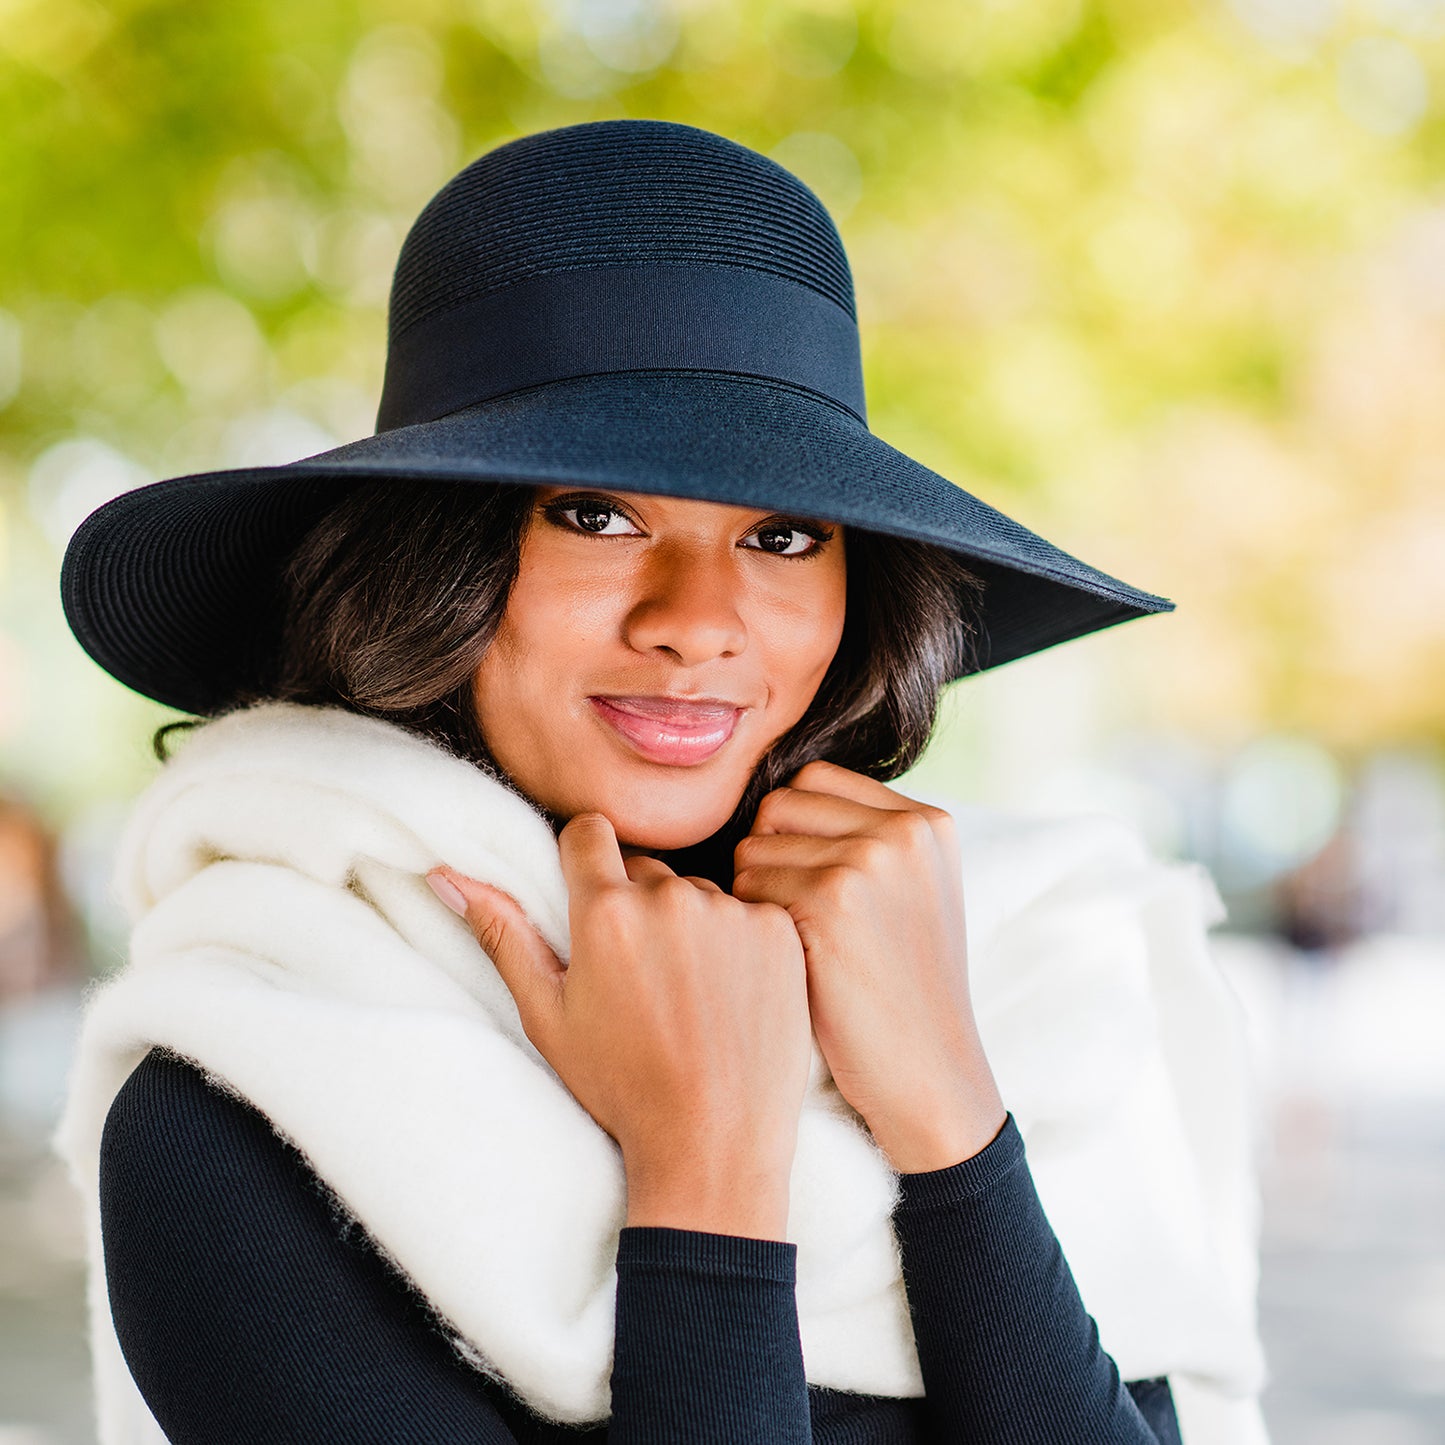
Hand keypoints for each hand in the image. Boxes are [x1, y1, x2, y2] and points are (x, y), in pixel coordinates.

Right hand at [427, 812, 812, 1237]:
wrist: (716, 1142)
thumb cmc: (622, 1085)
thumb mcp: (547, 1016)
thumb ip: (502, 934)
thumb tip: (448, 874)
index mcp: (605, 911)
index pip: (588, 832)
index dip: (584, 861)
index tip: (590, 899)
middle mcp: (671, 897)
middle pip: (644, 868)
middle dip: (636, 904)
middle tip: (641, 976)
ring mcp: (732, 911)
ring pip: (698, 893)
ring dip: (690, 925)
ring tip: (690, 996)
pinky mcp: (778, 931)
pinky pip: (748, 913)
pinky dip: (741, 944)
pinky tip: (733, 997)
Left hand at [730, 760, 1004, 1172]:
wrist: (929, 1077)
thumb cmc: (901, 993)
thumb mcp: (910, 896)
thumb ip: (864, 838)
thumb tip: (771, 800)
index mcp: (926, 821)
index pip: (814, 780)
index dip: (789, 831)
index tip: (803, 886)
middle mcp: (904, 829)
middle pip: (778, 805)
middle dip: (766, 857)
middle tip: (788, 919)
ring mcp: (872, 859)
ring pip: (753, 845)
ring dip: (751, 896)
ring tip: (790, 946)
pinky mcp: (834, 897)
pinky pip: (746, 888)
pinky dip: (750, 929)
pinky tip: (783, 966)